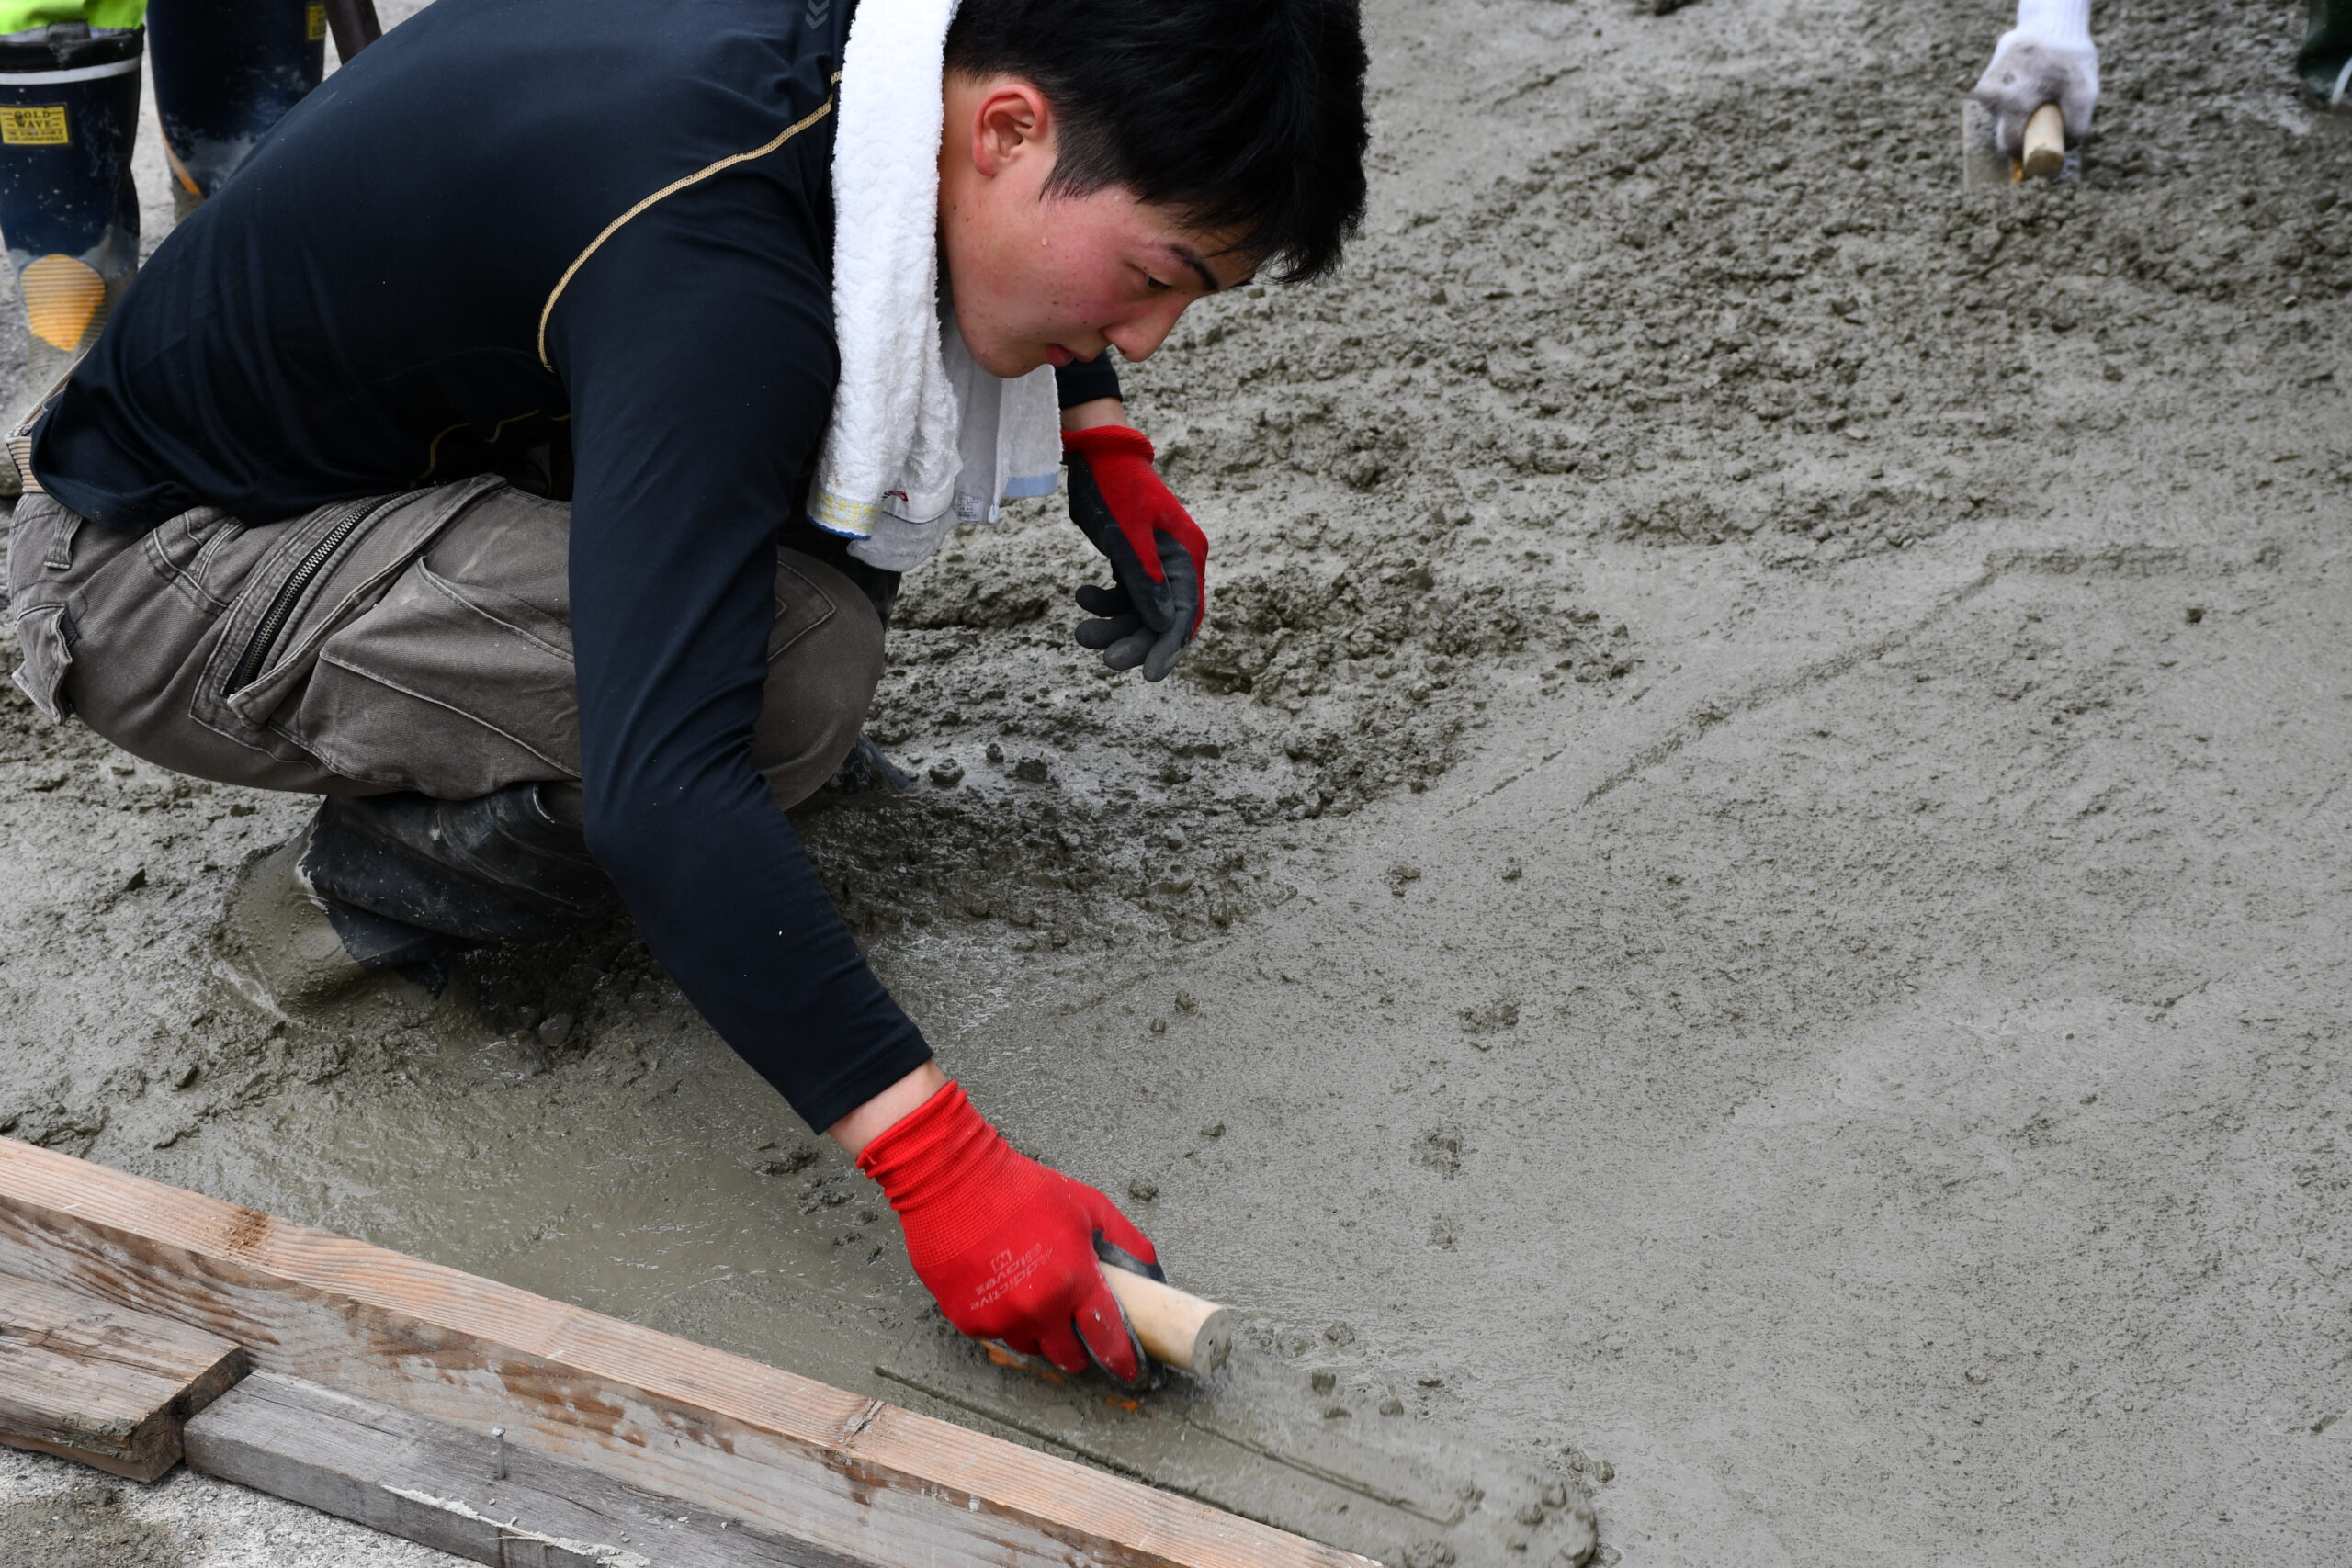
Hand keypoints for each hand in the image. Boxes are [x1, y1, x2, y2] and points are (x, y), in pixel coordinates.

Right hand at [856, 1079, 1157, 1382]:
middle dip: (1077, 1346)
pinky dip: (1004, 1317)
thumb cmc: (1022, 1189)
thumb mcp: (1089, 1206)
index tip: (1128, 1369)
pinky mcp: (968, 1321)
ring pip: (1031, 1345)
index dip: (1122, 1359)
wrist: (955, 1182)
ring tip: (1033, 1292)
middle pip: (1068, 1357)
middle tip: (1074, 1324)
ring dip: (1039, 1330)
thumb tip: (1151, 1273)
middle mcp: (1038, 1308)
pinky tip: (1002, 1285)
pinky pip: (997, 1332)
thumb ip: (1127, 1242)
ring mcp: (1001, 1318)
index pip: (1108, 1340)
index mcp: (1074, 1281)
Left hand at [1062, 425, 1207, 682]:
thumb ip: (1147, 581)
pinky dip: (1103, 603)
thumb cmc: (1116, 489)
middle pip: (1162, 618)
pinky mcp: (1133, 561)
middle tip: (1107, 660)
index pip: (1186, 613)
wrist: (1096, 454)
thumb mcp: (1129, 538)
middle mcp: (1177, 563)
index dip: (1169, 646)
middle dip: (1135, 640)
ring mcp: (1155, 563)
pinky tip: (1082, 597)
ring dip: (1113, 625)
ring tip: (1081, 632)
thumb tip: (1164, 626)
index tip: (1150, 675)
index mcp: (1188, 555)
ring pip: (1139, 611)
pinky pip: (1123, 596)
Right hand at [1973, 31, 2097, 155]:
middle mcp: (1992, 97)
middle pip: (2004, 132)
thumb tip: (2066, 148)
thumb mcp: (2085, 91)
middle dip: (2023, 133)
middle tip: (2045, 121)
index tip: (2038, 151)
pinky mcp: (1985, 80)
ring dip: (2020, 114)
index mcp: (2011, 103)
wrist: (2051, 22)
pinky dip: (2014, 100)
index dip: (2025, 153)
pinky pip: (1999, 103)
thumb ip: (2077, 125)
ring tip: (2039, 93)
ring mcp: (1985, 87)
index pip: (2009, 145)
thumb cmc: (2069, 57)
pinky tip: (2028, 85)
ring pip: (2001, 117)